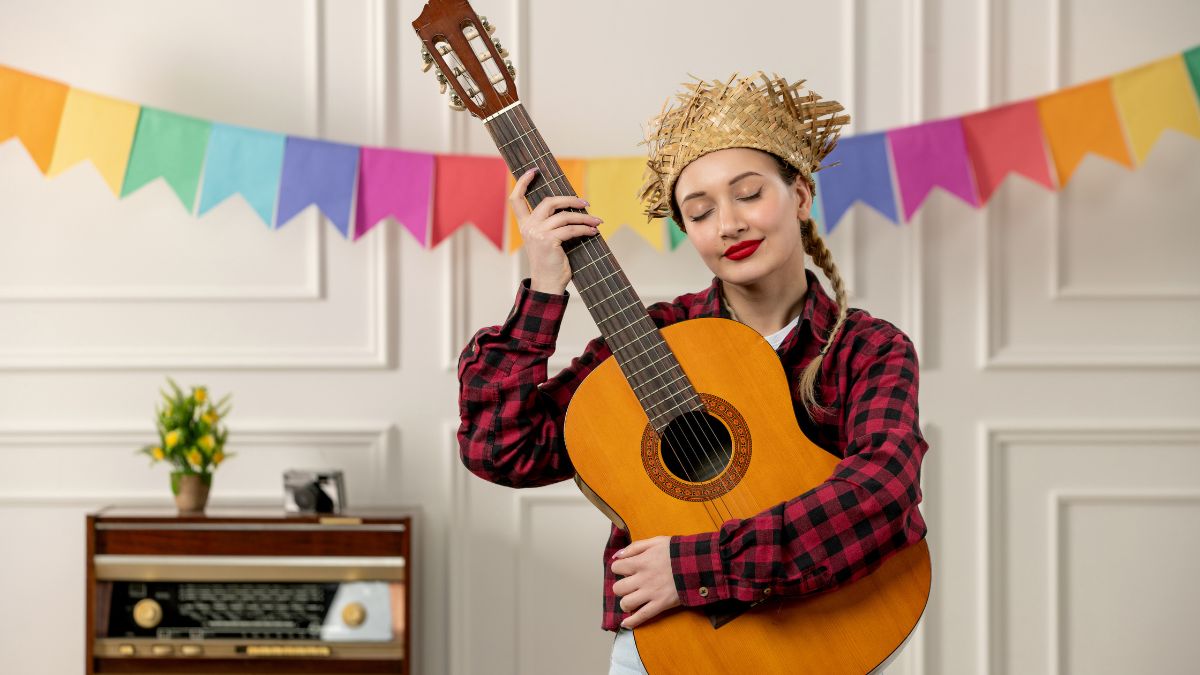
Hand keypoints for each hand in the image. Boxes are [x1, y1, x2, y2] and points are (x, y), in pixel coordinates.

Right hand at [509, 167, 602, 294]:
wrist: (548, 284)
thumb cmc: (551, 262)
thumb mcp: (547, 240)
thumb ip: (551, 223)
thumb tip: (573, 207)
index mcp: (524, 225)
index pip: (516, 199)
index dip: (523, 182)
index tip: (534, 170)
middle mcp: (528, 227)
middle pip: (549, 202)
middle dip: (570, 200)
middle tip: (586, 203)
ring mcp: (537, 233)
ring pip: (564, 216)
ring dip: (584, 218)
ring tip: (597, 222)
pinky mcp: (548, 240)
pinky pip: (571, 229)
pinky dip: (585, 229)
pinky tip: (594, 232)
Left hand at [610, 536, 679, 628]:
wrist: (699, 563)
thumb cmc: (677, 550)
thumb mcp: (656, 541)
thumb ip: (635, 547)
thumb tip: (617, 555)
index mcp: (641, 562)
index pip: (616, 568)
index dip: (619, 568)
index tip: (625, 569)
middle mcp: (642, 579)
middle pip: (618, 588)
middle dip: (622, 587)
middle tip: (630, 585)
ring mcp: (651, 593)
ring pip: (626, 603)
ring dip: (626, 602)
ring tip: (632, 600)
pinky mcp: (661, 604)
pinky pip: (642, 616)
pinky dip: (632, 621)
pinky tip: (627, 624)